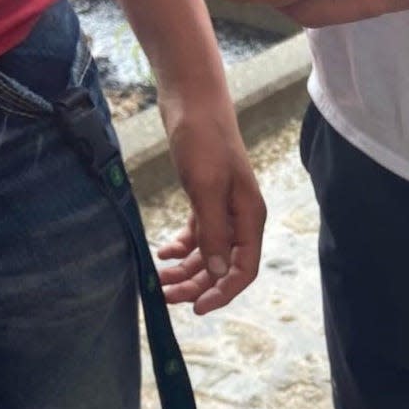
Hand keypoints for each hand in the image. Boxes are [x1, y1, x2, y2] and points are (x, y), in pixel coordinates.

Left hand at [156, 91, 265, 313]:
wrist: (192, 100)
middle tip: (165, 295)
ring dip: (186, 269)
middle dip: (197, 285)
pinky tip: (163, 251)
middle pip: (223, 266)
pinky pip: (198, 235)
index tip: (196, 309)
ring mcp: (223, 208)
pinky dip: (182, 247)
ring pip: (208, 253)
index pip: (244, 269)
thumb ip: (215, 231)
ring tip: (159, 278)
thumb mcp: (207, 187)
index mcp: (250, 217)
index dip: (223, 293)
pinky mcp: (206, 198)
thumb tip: (220, 274)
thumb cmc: (203, 140)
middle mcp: (240, 218)